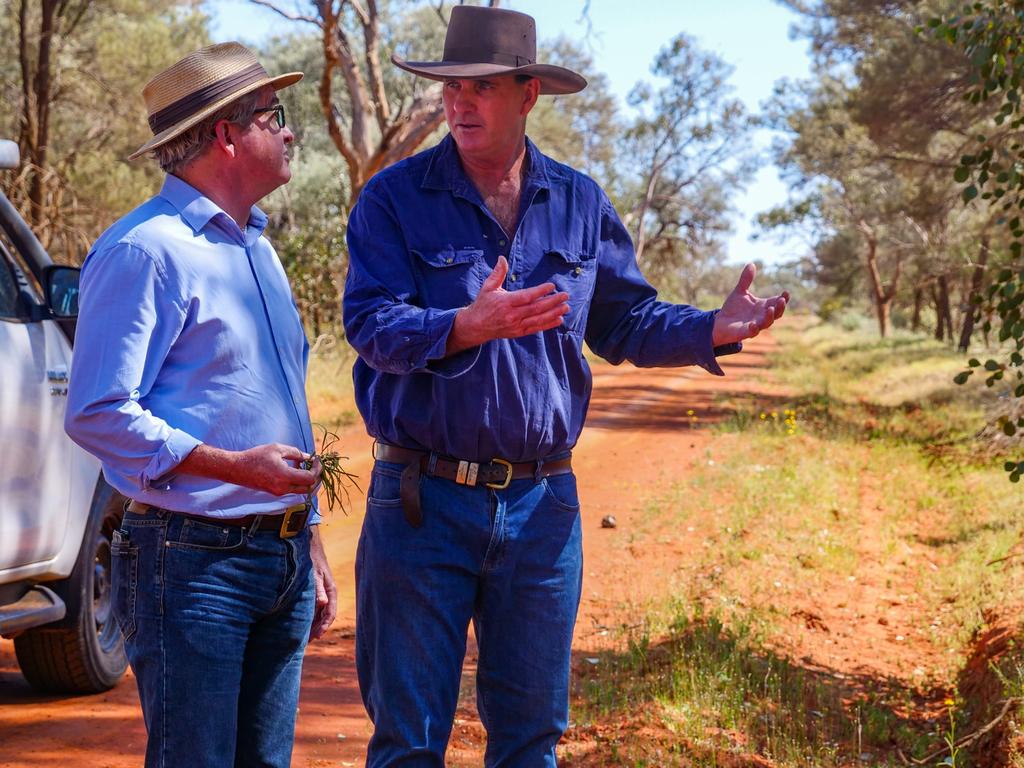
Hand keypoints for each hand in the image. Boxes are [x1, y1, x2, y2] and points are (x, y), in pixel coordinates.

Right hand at [233, 443, 319, 495]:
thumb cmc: (256, 456)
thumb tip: (307, 457)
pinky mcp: (275, 492)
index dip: (317, 469)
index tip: (317, 459)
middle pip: (309, 487)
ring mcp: (279, 492)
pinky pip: (292, 489)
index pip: (310, 478)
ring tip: (304, 464)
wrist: (237, 468)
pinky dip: (297, 480)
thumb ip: (295, 453)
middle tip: (316, 465)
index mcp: (285, 477)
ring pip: (301, 489)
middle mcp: (283, 488)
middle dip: (316, 476)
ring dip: (306, 478)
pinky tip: (294, 468)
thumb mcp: (277, 449)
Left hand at [308, 526, 336, 640]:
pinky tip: (300, 621)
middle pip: (324, 615)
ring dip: (312, 623)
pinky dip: (308, 615)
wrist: (308, 546)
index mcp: (331, 590)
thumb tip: (323, 603)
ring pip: (319, 612)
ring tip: (303, 635)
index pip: (330, 612)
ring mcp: (321, 592)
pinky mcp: (315, 590)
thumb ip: (318, 589)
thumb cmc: (312, 560)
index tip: (316, 635)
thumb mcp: (315, 574)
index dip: (324, 625)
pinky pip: (313, 607)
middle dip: (317, 628)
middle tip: (307, 641)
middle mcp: (328, 593)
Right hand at [446, 255, 569, 354]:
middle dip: (552, 302)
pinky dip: (548, 324)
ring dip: (553, 313)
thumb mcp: (488, 287)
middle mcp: (511, 315)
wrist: (475, 326)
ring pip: (538, 319)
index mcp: (505, 302)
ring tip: (566, 307)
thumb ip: (497, 273)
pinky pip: (536, 328)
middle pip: (536, 308)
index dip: (540, 291)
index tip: (552, 285)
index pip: (526, 296)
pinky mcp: (518, 332)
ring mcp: (516, 325)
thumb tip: (502, 258)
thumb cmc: (483, 304)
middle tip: (565, 295)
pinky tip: (559, 319)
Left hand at [712, 263, 789, 346]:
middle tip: (781, 300)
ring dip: (770, 317)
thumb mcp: (739, 292)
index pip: (776, 302)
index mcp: (763, 306)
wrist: (720, 322)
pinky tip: (753, 324)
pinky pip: (753, 332)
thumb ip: (746, 279)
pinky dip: (754, 328)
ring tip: (770, 309)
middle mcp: (762, 316)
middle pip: (776, 313)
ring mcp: (756, 325)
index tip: (786, 292)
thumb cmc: (733, 308)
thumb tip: (751, 263)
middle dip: (780, 307)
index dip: (783, 298)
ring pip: (767, 323)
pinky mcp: (746, 332)